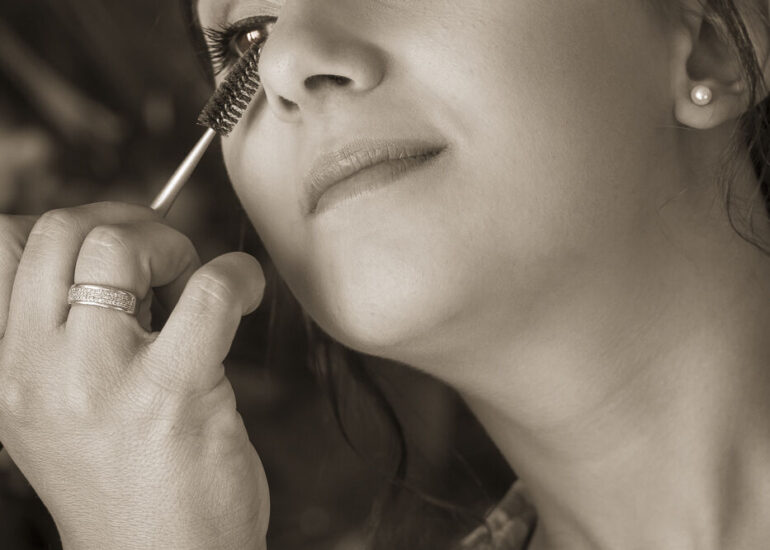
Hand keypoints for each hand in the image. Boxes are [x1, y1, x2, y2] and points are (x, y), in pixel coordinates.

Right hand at [0, 202, 268, 549]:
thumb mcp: (60, 413)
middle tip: (165, 252)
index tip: (117, 243)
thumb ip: (70, 339)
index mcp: (7, 370)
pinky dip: (237, 275)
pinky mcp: (170, 394)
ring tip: (196, 281)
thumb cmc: (126, 486)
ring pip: (118, 246)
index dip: (71, 226)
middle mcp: (36, 371)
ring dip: (172, 245)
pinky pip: (207, 291)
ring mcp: (97, 382)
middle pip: (57, 231)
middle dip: (122, 220)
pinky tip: (247, 293)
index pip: (4, 247)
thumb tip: (119, 252)